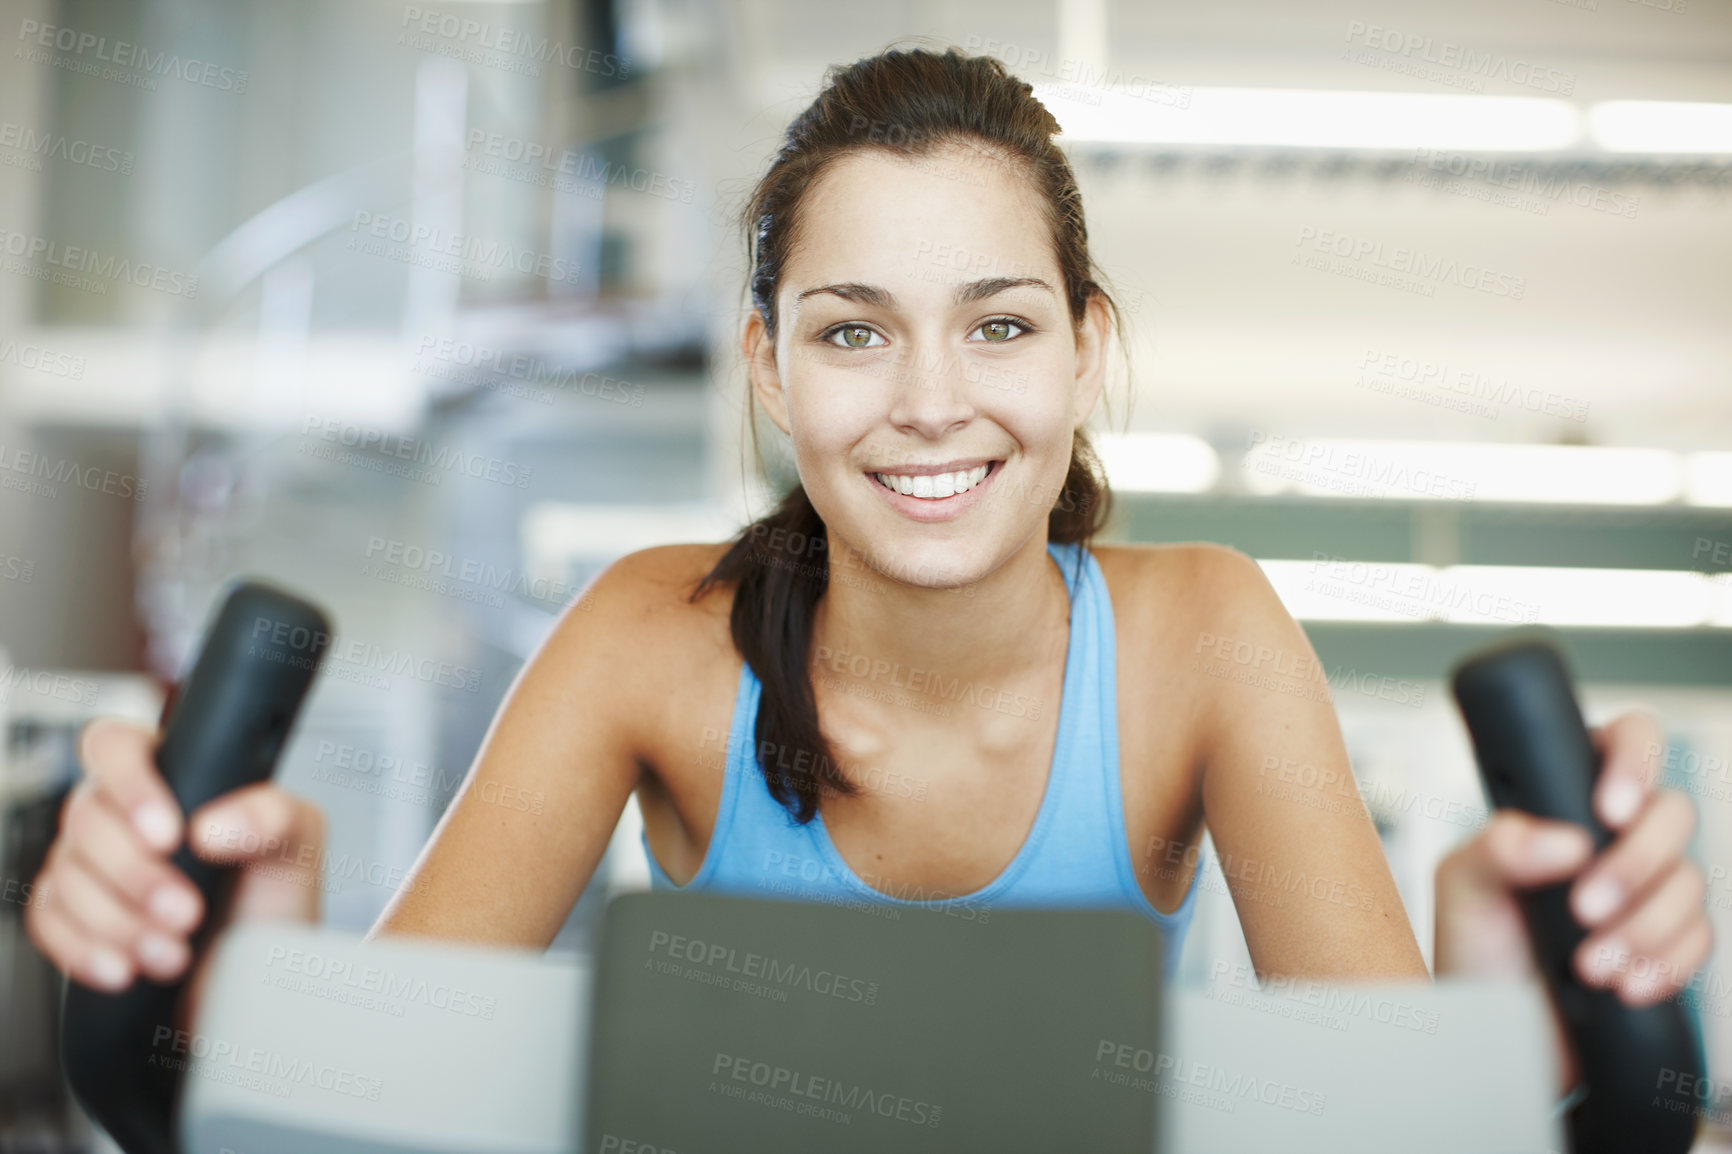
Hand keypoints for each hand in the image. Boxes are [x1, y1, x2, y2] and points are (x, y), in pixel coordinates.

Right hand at [24, 717, 325, 998]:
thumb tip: (211, 827)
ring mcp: (91, 863)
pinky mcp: (71, 914)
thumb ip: (271, 816)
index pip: (116, 746)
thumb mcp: (296, 845)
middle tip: (186, 912)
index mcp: (171, 775)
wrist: (257, 975)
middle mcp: (121, 813)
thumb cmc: (273, 898)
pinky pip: (48, 921)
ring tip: (173, 952)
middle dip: (136, 875)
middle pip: (85, 817)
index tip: (168, 834)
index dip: (131, 784)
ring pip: (66, 875)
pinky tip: (126, 967)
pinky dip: (85, 949)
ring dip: (119, 922)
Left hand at [1433, 710, 1713, 1091]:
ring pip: (1690, 880)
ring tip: (1589, 965)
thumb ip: (1496, 849)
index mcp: (1563, 801)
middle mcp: (1612, 836)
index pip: (1622, 742)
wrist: (1497, 1035)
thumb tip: (1562, 840)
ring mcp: (1648, 887)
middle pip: (1673, 812)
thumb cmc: (1475, 949)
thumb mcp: (1463, 890)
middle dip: (1634, 866)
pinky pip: (1700, 938)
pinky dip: (1665, 964)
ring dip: (1642, 927)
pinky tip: (1623, 983)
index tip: (1609, 810)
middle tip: (1584, 907)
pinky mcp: (1670, 940)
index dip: (1633, 760)